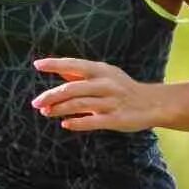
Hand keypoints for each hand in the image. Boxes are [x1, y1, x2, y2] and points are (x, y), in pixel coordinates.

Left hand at [32, 57, 162, 131]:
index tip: (38, 65)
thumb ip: (82, 75)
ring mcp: (111, 102)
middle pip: (72, 88)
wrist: (153, 103)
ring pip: (79, 104)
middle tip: (36, 103)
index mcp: (101, 70)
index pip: (74, 64)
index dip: (55, 64)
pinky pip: (92, 122)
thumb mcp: (105, 75)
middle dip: (51, 95)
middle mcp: (106, 84)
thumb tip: (58, 71)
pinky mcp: (116, 119)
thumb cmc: (124, 88)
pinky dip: (77, 123)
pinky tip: (65, 124)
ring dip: (60, 109)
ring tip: (46, 112)